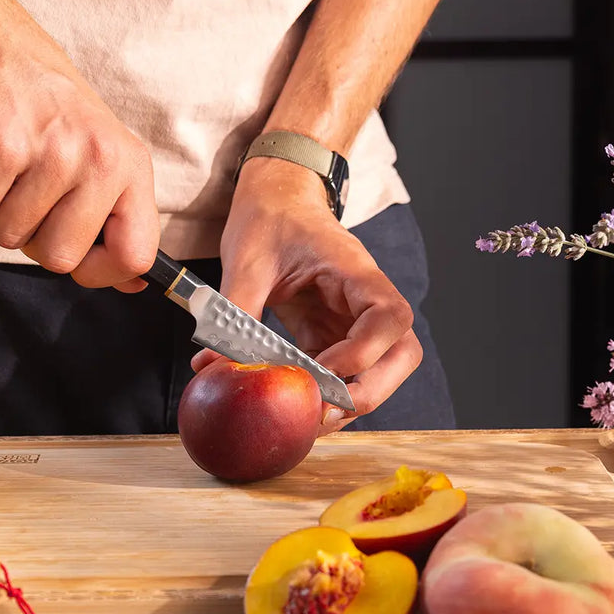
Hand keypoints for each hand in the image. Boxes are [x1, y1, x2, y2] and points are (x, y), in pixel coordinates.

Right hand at [0, 0, 158, 289]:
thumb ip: (115, 216)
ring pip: (11, 238)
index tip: (81, 262)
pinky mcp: (1, 147)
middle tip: (29, 190)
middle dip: (34, 238)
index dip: (102, 274)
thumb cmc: (43, 103)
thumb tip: (134, 283)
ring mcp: (52, 152)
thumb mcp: (98, 152)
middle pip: (62, 259)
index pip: (137, 255)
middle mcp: (99, 158)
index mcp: (131, 165)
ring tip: (8, 162)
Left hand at [191, 158, 421, 431]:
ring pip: (380, 368)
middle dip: (369, 390)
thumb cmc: (271, 216)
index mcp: (355, 271)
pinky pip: (344, 371)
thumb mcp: (249, 259)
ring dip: (352, 398)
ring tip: (307, 416)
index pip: (389, 318)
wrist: (277, 196)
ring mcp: (354, 318)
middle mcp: (366, 299)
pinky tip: (295, 404)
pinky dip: (327, 392)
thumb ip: (234, 310)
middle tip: (322, 411)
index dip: (364, 353)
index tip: (323, 370)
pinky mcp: (334, 332)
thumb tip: (212, 363)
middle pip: (401, 353)